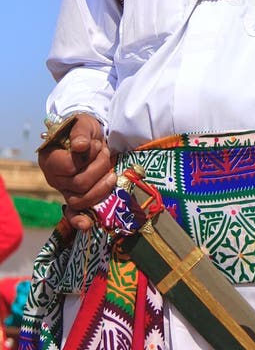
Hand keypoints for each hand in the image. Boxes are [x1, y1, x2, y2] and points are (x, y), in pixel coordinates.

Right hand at [38, 113, 115, 229]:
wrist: (88, 137)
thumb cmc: (83, 130)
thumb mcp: (82, 124)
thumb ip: (80, 133)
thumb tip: (80, 147)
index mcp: (50, 158)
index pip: (69, 166)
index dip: (87, 157)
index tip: (95, 145)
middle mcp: (53, 177)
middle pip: (79, 184)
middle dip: (99, 168)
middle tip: (105, 153)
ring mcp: (63, 189)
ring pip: (81, 199)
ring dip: (102, 186)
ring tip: (111, 172)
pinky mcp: (74, 197)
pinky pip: (74, 213)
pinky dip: (78, 219)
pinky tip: (86, 225)